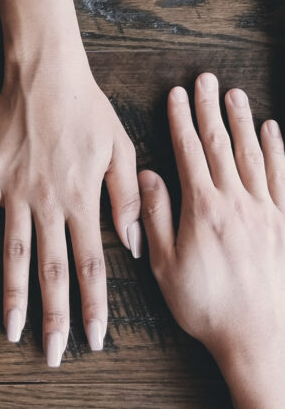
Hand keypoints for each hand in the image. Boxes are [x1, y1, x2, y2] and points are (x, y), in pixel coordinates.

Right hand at [0, 44, 140, 365]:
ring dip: (14, 295)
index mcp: (82, 197)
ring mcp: (15, 191)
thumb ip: (126, 197)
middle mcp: (48, 203)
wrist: (44, 74)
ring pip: (14, 254)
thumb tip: (132, 243)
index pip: (91, 264)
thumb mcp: (120, 147)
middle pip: (52, 269)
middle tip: (53, 352)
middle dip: (55, 315)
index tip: (93, 337)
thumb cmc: (86, 108)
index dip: (93, 305)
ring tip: (14, 330)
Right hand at [139, 73, 284, 407]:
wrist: (259, 340)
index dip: (182, 120)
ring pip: (254, 154)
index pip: (189, 153)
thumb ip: (155, 216)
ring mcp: (266, 211)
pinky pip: (283, 178)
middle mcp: (236, 202)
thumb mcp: (165, 265)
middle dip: (211, 109)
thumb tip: (148, 177)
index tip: (178, 95)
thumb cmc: (206, 304)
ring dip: (244, 122)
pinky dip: (280, 151)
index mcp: (203, 209)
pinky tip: (275, 132)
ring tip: (237, 95)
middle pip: (221, 145)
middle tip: (208, 80)